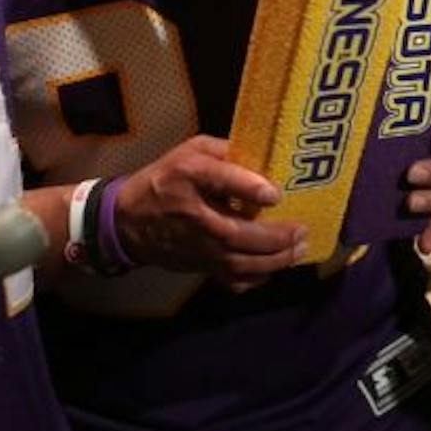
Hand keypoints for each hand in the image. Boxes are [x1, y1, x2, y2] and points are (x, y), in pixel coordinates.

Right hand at [114, 135, 305, 288]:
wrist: (127, 221)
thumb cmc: (165, 179)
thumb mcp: (190, 151)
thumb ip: (224, 151)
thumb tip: (262, 157)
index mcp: (188, 177)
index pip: (221, 180)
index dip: (250, 188)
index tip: (276, 194)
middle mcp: (194, 216)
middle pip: (238, 233)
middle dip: (275, 236)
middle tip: (302, 230)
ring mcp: (197, 247)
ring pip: (238, 262)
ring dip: (274, 260)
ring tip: (299, 250)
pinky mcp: (199, 266)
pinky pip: (231, 279)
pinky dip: (255, 278)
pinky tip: (273, 268)